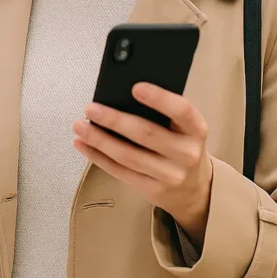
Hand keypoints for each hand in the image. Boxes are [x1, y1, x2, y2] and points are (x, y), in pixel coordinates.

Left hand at [73, 83, 212, 246]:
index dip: (159, 98)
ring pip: (128, 156)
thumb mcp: (183, 128)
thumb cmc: (181, 145)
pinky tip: (83, 144)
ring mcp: (170, 175)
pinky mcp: (153, 190)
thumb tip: (122, 91)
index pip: (181, 110)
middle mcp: (187, 154)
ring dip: (100, 140)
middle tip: (91, 108)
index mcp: (196, 130)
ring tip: (80, 126)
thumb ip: (162, 112)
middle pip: (147, 134)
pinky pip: (120, 172)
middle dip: (115, 120)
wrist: (194, 188)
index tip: (135, 87)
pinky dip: (98, 157)